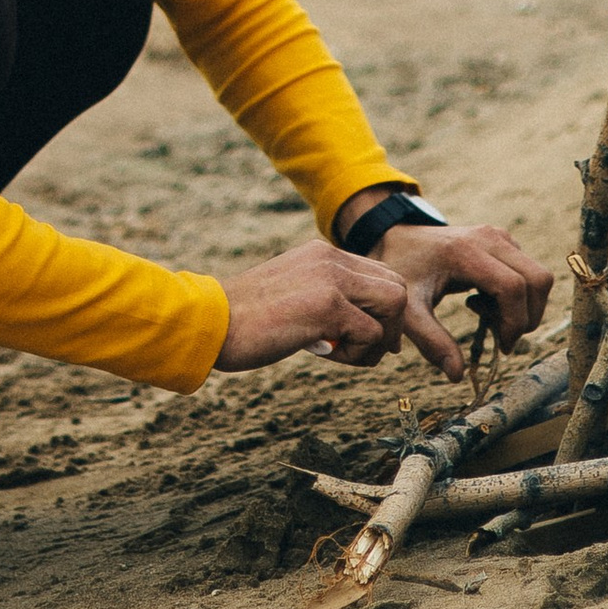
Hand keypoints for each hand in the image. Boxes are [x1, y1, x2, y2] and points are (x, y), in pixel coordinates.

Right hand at [212, 236, 421, 372]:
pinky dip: (358, 354)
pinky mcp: (327, 306)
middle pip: (396, 287)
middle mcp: (331, 258)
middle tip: (362, 350)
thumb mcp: (292, 294)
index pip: (380, 275)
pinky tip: (326, 355)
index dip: (381, 311)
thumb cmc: (246, 319)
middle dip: (390, 326)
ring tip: (345, 353)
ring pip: (394, 305)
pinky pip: (371, 334)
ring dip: (378, 339)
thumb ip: (324, 297)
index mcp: (322, 253)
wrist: (211, 322)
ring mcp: (331, 279)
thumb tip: (356, 327)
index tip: (364, 337)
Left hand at [344, 218, 555, 378]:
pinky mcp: (504, 242)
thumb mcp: (410, 310)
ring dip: (523, 308)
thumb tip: (458, 375)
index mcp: (466, 251)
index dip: (514, 322)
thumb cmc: (403, 273)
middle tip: (499, 335)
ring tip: (486, 316)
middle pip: (537, 279)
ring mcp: (500, 237)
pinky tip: (483, 302)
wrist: (399, 240)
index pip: (512, 287)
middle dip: (527, 317)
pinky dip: (519, 298)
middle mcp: (490, 238)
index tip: (501, 346)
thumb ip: (432, 342)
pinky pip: (529, 274)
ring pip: (539, 277)